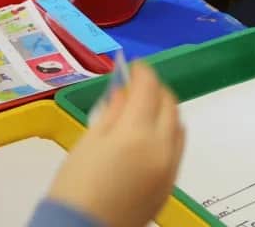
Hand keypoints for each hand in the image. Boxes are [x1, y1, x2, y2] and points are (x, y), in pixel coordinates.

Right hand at [48, 64, 184, 226]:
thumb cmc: (76, 187)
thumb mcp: (89, 141)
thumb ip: (112, 111)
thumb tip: (124, 91)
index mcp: (136, 133)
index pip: (149, 88)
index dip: (141, 72)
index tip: (133, 68)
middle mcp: (161, 148)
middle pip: (169, 103)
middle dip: (155, 89)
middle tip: (137, 85)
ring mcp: (169, 167)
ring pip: (178, 125)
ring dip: (165, 110)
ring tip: (144, 109)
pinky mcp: (170, 183)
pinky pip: (178, 147)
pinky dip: (168, 133)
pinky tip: (150, 134)